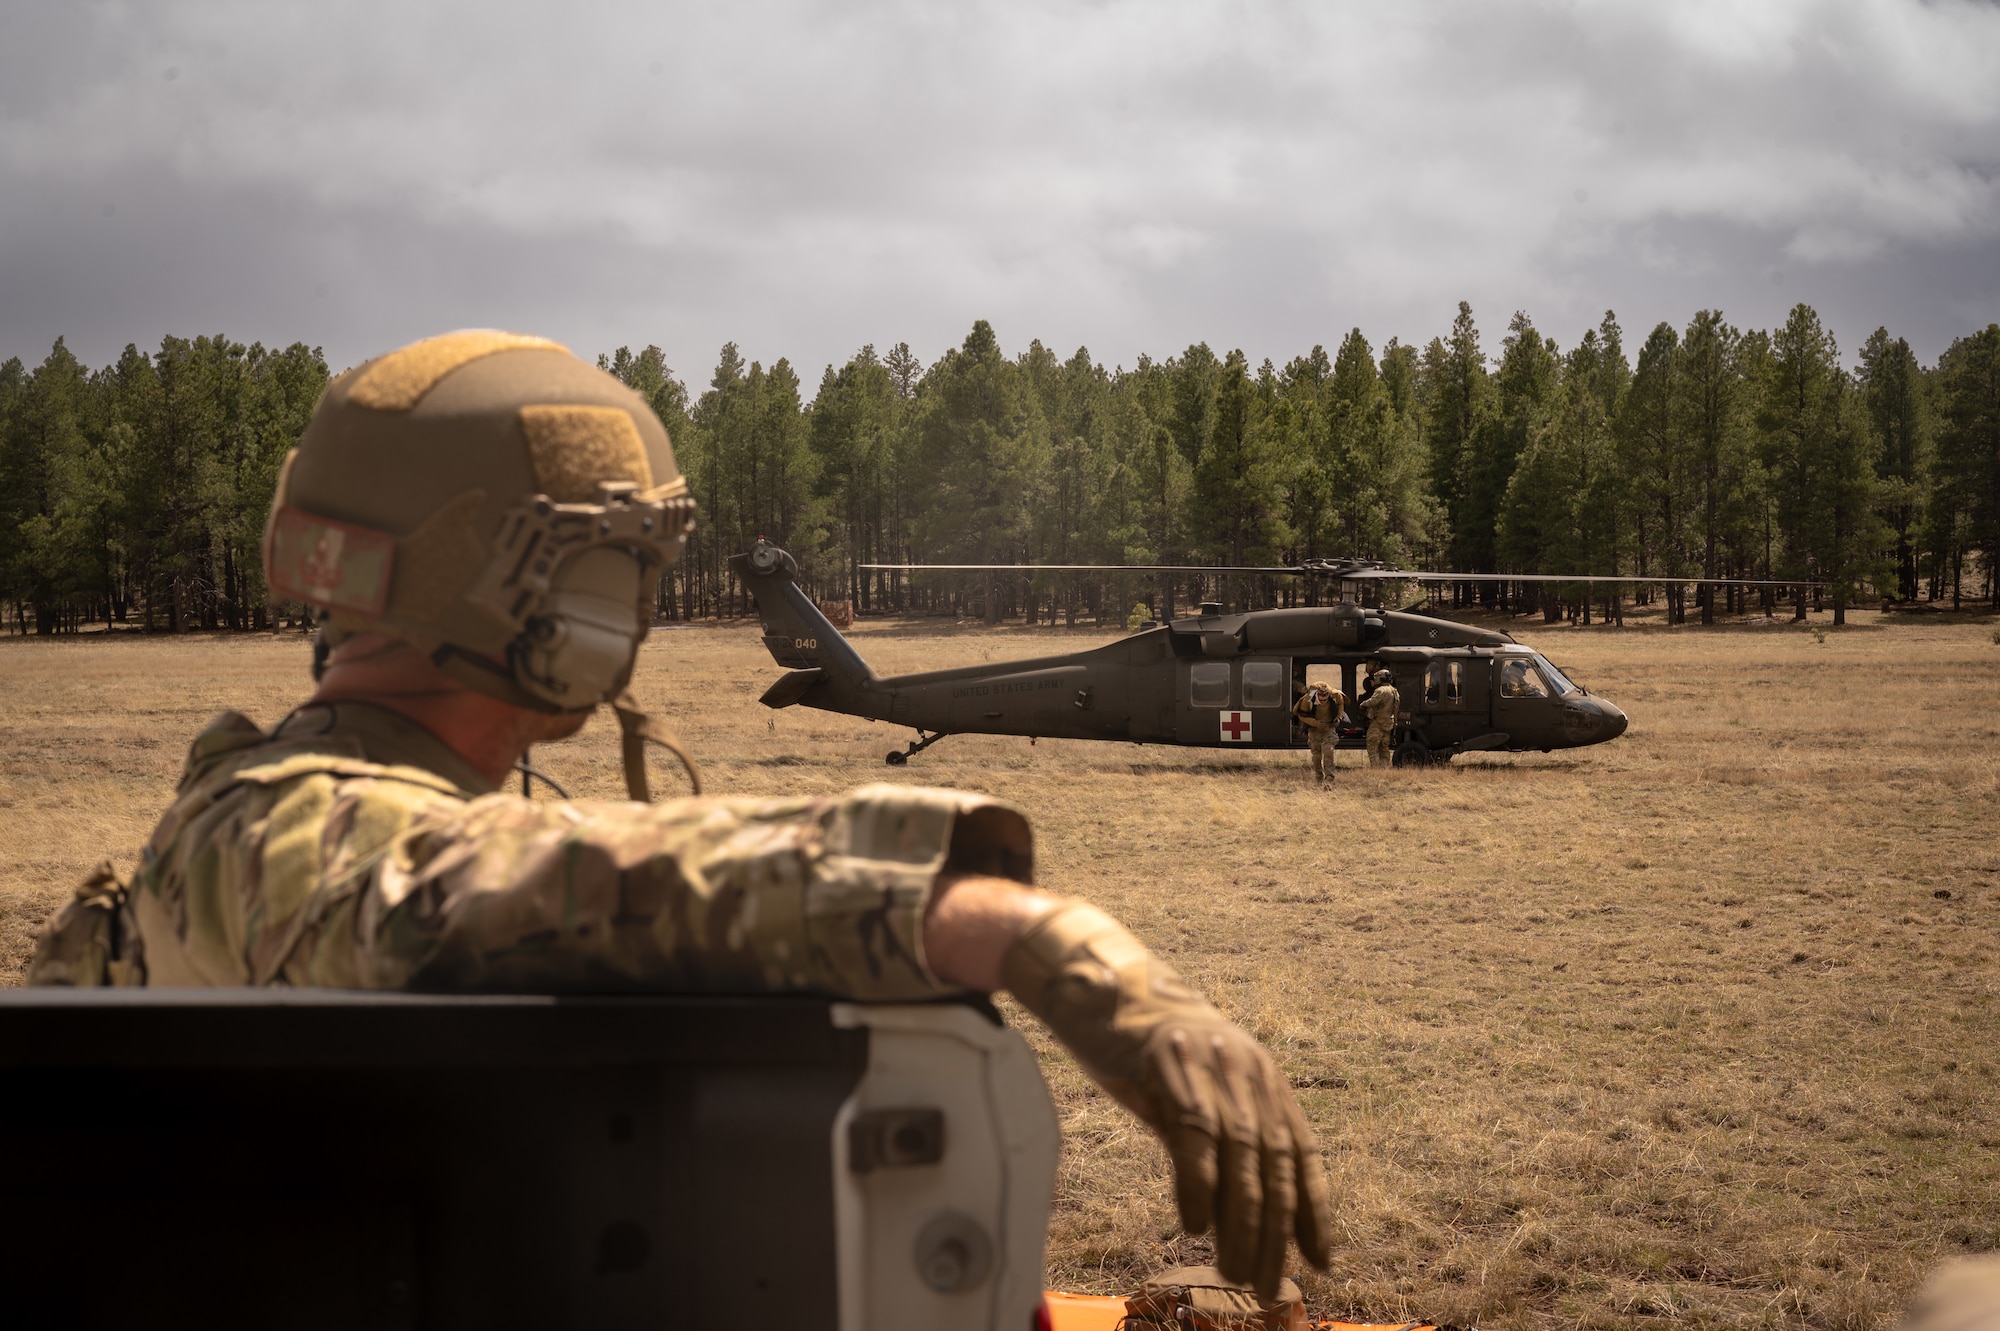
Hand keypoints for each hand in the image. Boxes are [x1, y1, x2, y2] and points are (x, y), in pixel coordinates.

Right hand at [1000, 902, 1331, 1298]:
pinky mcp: (1171, 1061)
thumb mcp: (1191, 1097)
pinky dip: (1198, 1185)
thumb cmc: (1142, 1050)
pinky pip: (1194, 1135)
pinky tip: (1195, 1224)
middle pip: (1273, 1162)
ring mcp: (1211, 1062)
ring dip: (1240, 1221)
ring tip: (1234, 1269)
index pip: (1301, 1151)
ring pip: (1240, 1155)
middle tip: (1267, 1283)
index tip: (1320, 1259)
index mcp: (1263, 1076)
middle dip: (1275, 1231)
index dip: (1315, 1208)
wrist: (1099, 986)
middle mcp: (1248, 1068)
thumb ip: (1215, 1146)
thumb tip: (1228, 1219)